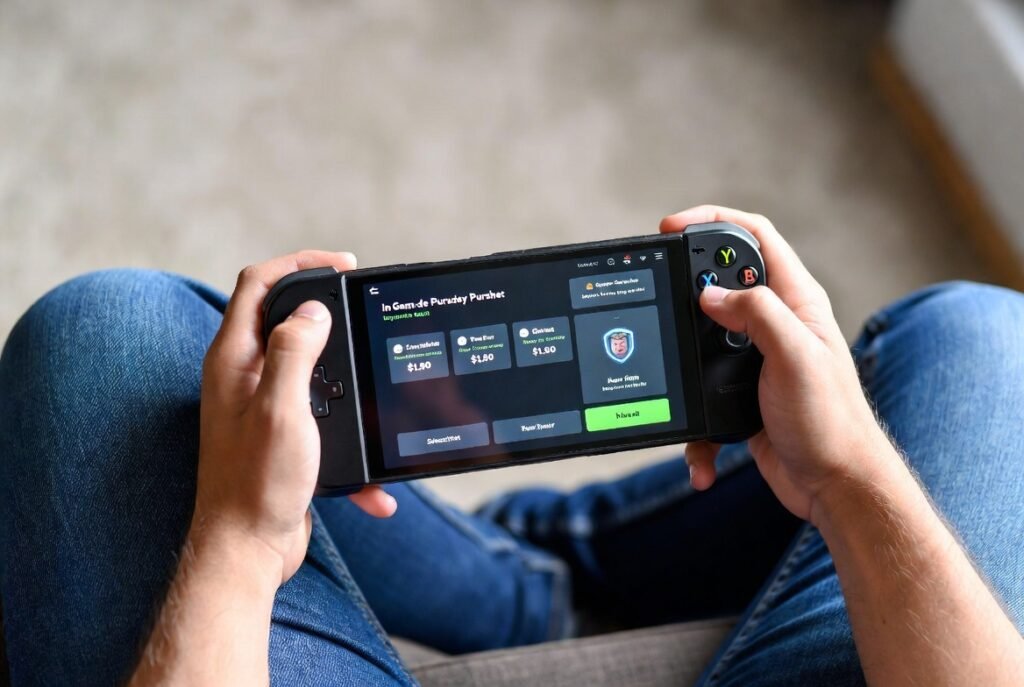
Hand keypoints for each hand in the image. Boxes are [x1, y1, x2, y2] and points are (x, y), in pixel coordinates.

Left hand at [193, 251, 396, 584]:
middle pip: (285, 316)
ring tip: (374, 383)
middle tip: (362, 306)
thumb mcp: (281, 408)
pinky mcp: (281, 436)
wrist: (247, 551)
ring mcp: (261, 405)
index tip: (343, 264)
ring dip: (345, 374)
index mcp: (235, 359)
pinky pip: (322, 418)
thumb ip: (294, 352)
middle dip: (328, 309)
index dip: (301, 262)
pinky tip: (371, 478)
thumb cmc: (255, 483)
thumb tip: (314, 310)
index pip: (260, 283)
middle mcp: (243, 376)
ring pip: (309, 367)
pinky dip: (347, 437)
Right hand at [661, 206, 895, 522]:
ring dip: (683, 367)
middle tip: (659, 294)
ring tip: (674, 381)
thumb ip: (756, 313)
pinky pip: (700, 400)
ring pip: (700, 342)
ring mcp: (755, 361)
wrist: (837, 489)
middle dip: (685, 290)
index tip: (671, 227)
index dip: (712, 221)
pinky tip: (702, 455)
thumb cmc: (831, 423)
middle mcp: (775, 325)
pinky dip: (695, 431)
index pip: (754, 238)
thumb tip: (709, 293)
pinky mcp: (739, 399)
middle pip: (719, 283)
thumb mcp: (795, 357)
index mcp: (795, 302)